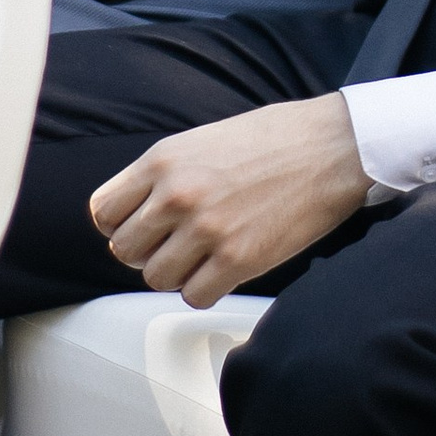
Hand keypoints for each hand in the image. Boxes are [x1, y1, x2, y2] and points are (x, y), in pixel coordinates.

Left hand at [91, 95, 369, 307]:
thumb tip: (136, 213)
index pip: (104, 212)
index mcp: (163, 160)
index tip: (142, 228)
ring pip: (156, 278)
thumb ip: (164, 175)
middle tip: (176, 244)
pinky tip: (224, 267)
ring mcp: (207, 230)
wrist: (332, 147)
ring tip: (204, 255)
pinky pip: (194, 297)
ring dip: (177, 273)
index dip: (120, 225)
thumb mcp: (201, 141)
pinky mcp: (239, 260)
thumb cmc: (273, 138)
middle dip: (148, 251)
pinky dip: (205, 289)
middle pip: (125, 250)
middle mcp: (177, 195)